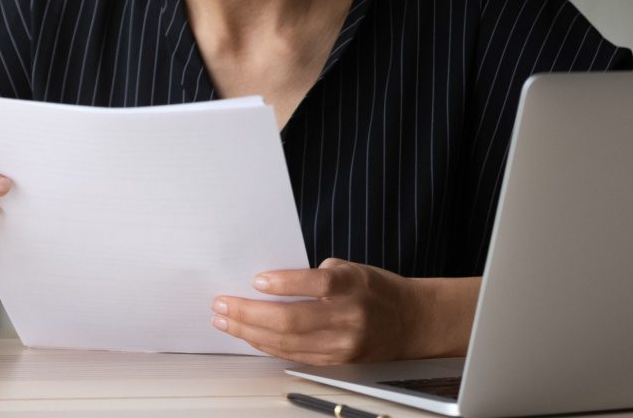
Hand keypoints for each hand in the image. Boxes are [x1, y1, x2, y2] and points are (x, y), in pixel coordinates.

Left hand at [210, 258, 421, 364]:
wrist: (411, 322)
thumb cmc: (375, 289)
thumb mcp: (352, 269)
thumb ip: (317, 275)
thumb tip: (270, 283)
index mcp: (353, 286)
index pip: (315, 284)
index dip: (284, 283)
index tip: (256, 280)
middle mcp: (349, 318)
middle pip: (292, 320)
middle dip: (249, 313)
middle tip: (221, 303)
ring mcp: (343, 345)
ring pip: (287, 343)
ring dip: (249, 332)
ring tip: (224, 320)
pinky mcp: (337, 362)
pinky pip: (294, 355)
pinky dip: (266, 345)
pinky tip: (248, 335)